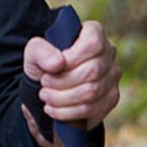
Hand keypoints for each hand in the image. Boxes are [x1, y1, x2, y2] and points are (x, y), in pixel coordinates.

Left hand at [21, 19, 120, 146]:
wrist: (46, 85)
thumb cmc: (43, 63)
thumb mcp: (34, 52)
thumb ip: (41, 51)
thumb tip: (57, 63)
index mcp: (94, 34)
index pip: (93, 43)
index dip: (72, 58)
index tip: (52, 67)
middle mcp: (109, 54)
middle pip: (92, 71)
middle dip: (61, 82)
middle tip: (44, 83)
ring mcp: (113, 77)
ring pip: (92, 92)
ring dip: (62, 98)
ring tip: (45, 95)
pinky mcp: (110, 98)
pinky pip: (93, 109)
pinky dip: (68, 112)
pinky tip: (53, 109)